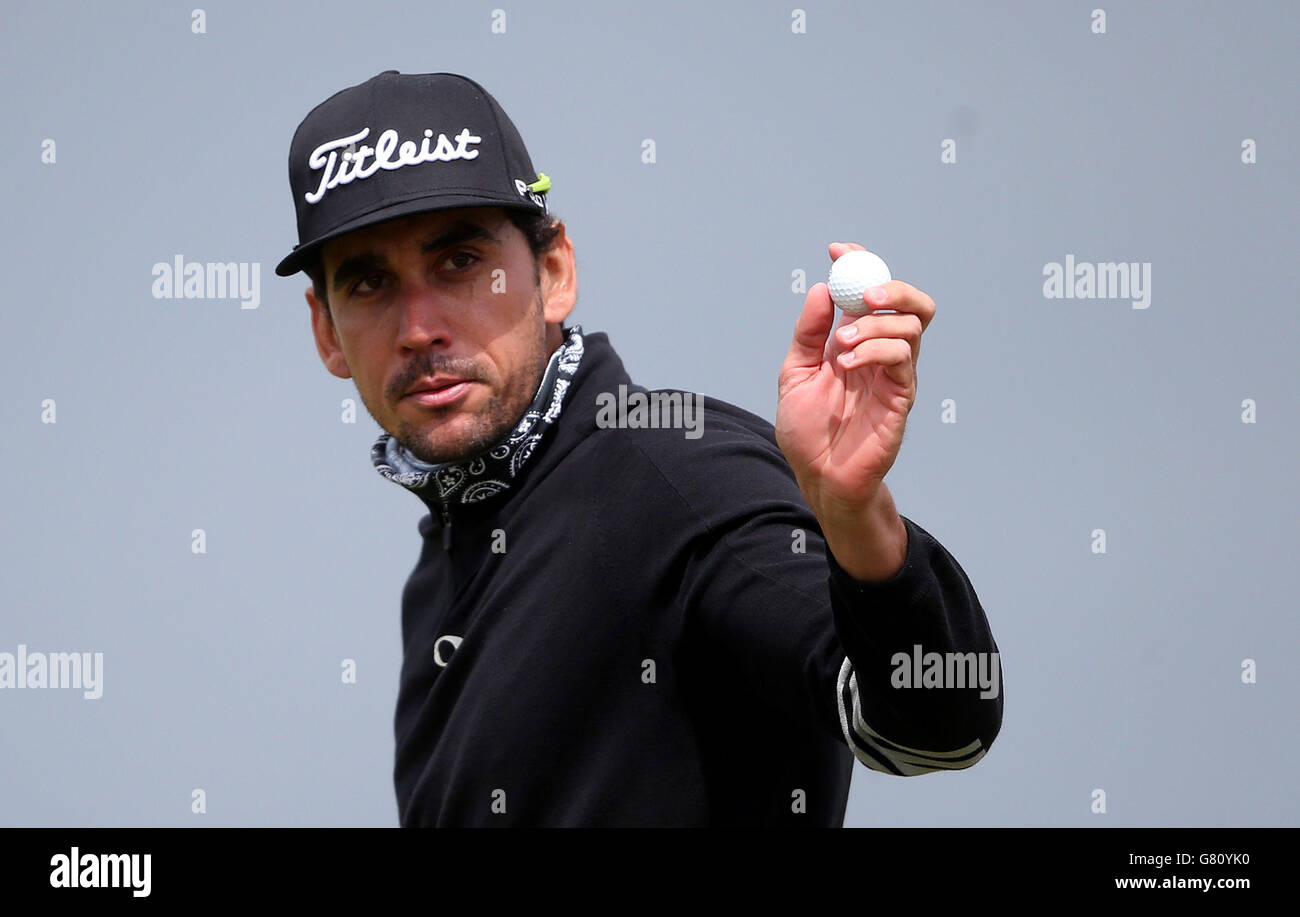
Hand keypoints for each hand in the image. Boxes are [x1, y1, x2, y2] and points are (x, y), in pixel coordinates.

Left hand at [775, 242, 934, 522]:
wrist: (819, 475)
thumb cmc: (808, 430)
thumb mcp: (795, 372)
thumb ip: (808, 333)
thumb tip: (822, 290)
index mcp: (855, 340)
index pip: (869, 292)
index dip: (859, 264)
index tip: (837, 251)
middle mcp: (880, 352)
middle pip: (910, 303)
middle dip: (890, 287)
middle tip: (862, 294)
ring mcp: (894, 374)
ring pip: (911, 326)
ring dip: (874, 325)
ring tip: (841, 345)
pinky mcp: (901, 396)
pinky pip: (903, 360)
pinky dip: (875, 351)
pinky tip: (847, 364)